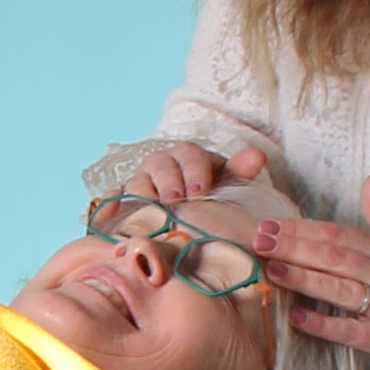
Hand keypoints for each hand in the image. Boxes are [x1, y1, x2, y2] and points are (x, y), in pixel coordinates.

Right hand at [124, 143, 267, 202]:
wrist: (185, 214)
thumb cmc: (209, 197)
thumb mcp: (226, 184)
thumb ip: (239, 170)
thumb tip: (257, 157)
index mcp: (187, 156)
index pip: (189, 155)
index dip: (194, 171)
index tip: (200, 191)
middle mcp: (161, 165)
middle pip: (160, 165)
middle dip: (168, 181)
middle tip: (176, 200)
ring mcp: (139, 182)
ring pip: (136, 182)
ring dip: (143, 194)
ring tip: (152, 209)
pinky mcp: (123, 201)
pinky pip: (112, 198)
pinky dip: (112, 203)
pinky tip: (115, 212)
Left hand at [256, 175, 369, 368]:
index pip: (340, 234)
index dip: (304, 228)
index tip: (270, 224)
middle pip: (335, 257)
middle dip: (295, 247)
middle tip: (259, 240)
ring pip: (341, 289)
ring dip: (304, 278)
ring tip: (271, 270)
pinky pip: (353, 331)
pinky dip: (325, 324)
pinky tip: (298, 317)